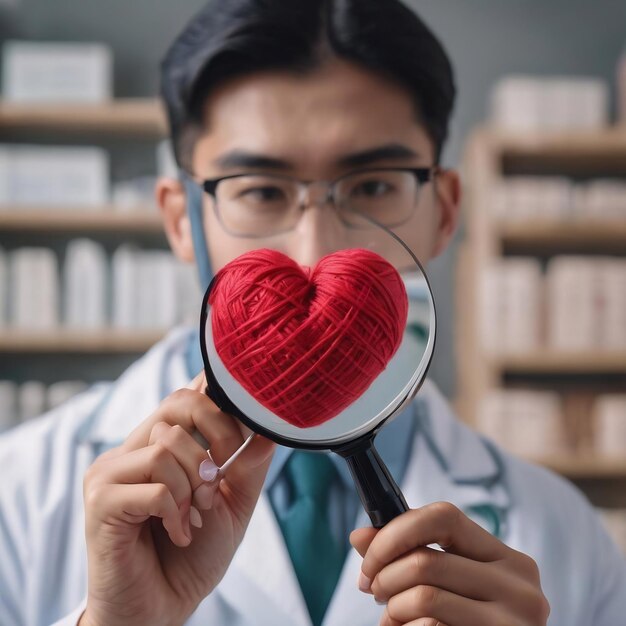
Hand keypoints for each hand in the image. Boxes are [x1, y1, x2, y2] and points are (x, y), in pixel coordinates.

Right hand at [80, 372, 274, 625]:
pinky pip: (155, 486)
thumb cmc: (192, 556)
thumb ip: (248, 466)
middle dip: (218, 434)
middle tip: (221, 477)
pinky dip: (177, 512)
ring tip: (195, 516)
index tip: (244, 423)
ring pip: (166, 446)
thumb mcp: (233, 505)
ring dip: (195, 485)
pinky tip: (179, 533)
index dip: (218, 394)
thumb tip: (265, 430)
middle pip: (177, 403)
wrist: (159, 611)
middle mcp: (132, 449)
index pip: (186, 394)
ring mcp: (111, 472)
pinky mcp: (101, 501)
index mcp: (160, 444)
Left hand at [350, 502, 549, 625]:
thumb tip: (359, 536)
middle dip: (385, 576)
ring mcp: (513, 621)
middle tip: (374, 590)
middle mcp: (518, 585)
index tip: (371, 555)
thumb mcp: (447, 585)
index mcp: (506, 558)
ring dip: (393, 609)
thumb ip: (407, 556)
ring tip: (391, 618)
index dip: (398, 530)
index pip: (444, 516)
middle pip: (426, 560)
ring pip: (425, 597)